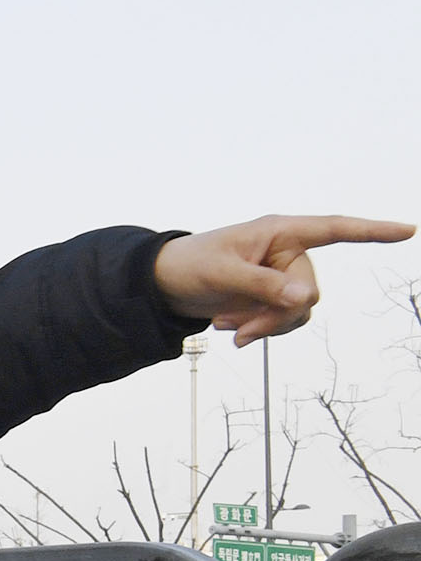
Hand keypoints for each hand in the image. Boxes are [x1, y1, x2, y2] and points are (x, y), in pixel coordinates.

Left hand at [153, 215, 411, 345]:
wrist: (163, 284)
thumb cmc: (189, 265)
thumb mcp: (223, 274)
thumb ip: (264, 285)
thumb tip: (306, 298)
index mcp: (280, 232)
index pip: (335, 229)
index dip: (372, 231)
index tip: (407, 231)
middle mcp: (287, 252)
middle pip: (309, 290)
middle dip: (276, 315)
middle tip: (237, 329)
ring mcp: (281, 276)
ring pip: (299, 311)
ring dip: (265, 326)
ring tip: (228, 327)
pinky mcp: (272, 298)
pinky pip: (285, 321)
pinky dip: (262, 330)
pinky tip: (232, 331)